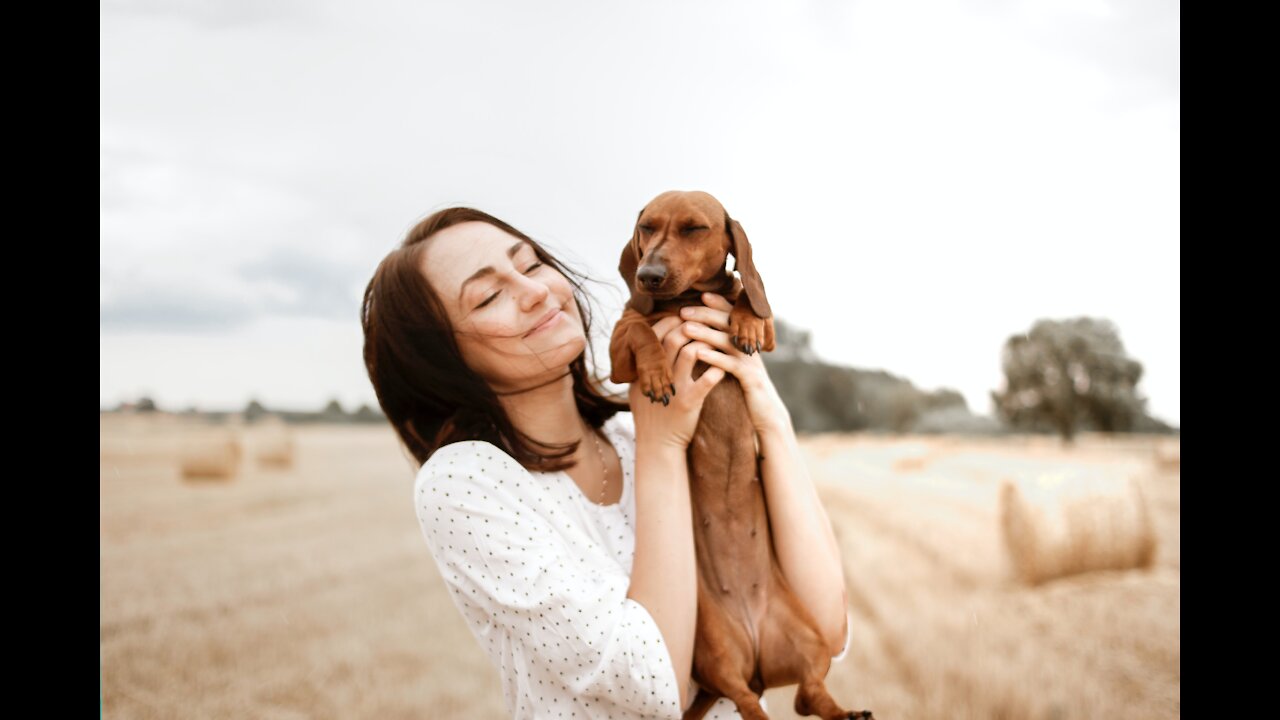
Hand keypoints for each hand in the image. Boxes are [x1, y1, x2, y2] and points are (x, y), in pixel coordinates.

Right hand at [628, 315, 725, 449]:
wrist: (657, 444)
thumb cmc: (651, 413)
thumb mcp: (638, 388)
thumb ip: (644, 366)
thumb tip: (648, 341)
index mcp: (644, 369)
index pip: (655, 334)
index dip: (670, 321)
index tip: (683, 318)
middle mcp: (658, 375)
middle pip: (674, 338)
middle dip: (691, 327)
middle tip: (703, 325)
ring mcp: (674, 388)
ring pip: (691, 352)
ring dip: (706, 343)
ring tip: (715, 342)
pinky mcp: (689, 402)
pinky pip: (707, 380)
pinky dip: (717, 369)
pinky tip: (722, 367)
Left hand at [676, 292, 792, 435]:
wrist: (766, 413)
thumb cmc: (746, 388)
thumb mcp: (737, 364)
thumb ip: (727, 347)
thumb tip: (706, 331)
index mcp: (746, 341)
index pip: (733, 316)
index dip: (718, 304)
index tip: (700, 295)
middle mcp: (750, 346)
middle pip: (729, 323)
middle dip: (705, 314)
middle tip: (683, 310)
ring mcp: (752, 361)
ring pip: (728, 341)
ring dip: (705, 333)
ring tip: (686, 328)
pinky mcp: (750, 378)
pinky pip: (731, 365)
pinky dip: (714, 357)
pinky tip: (698, 354)